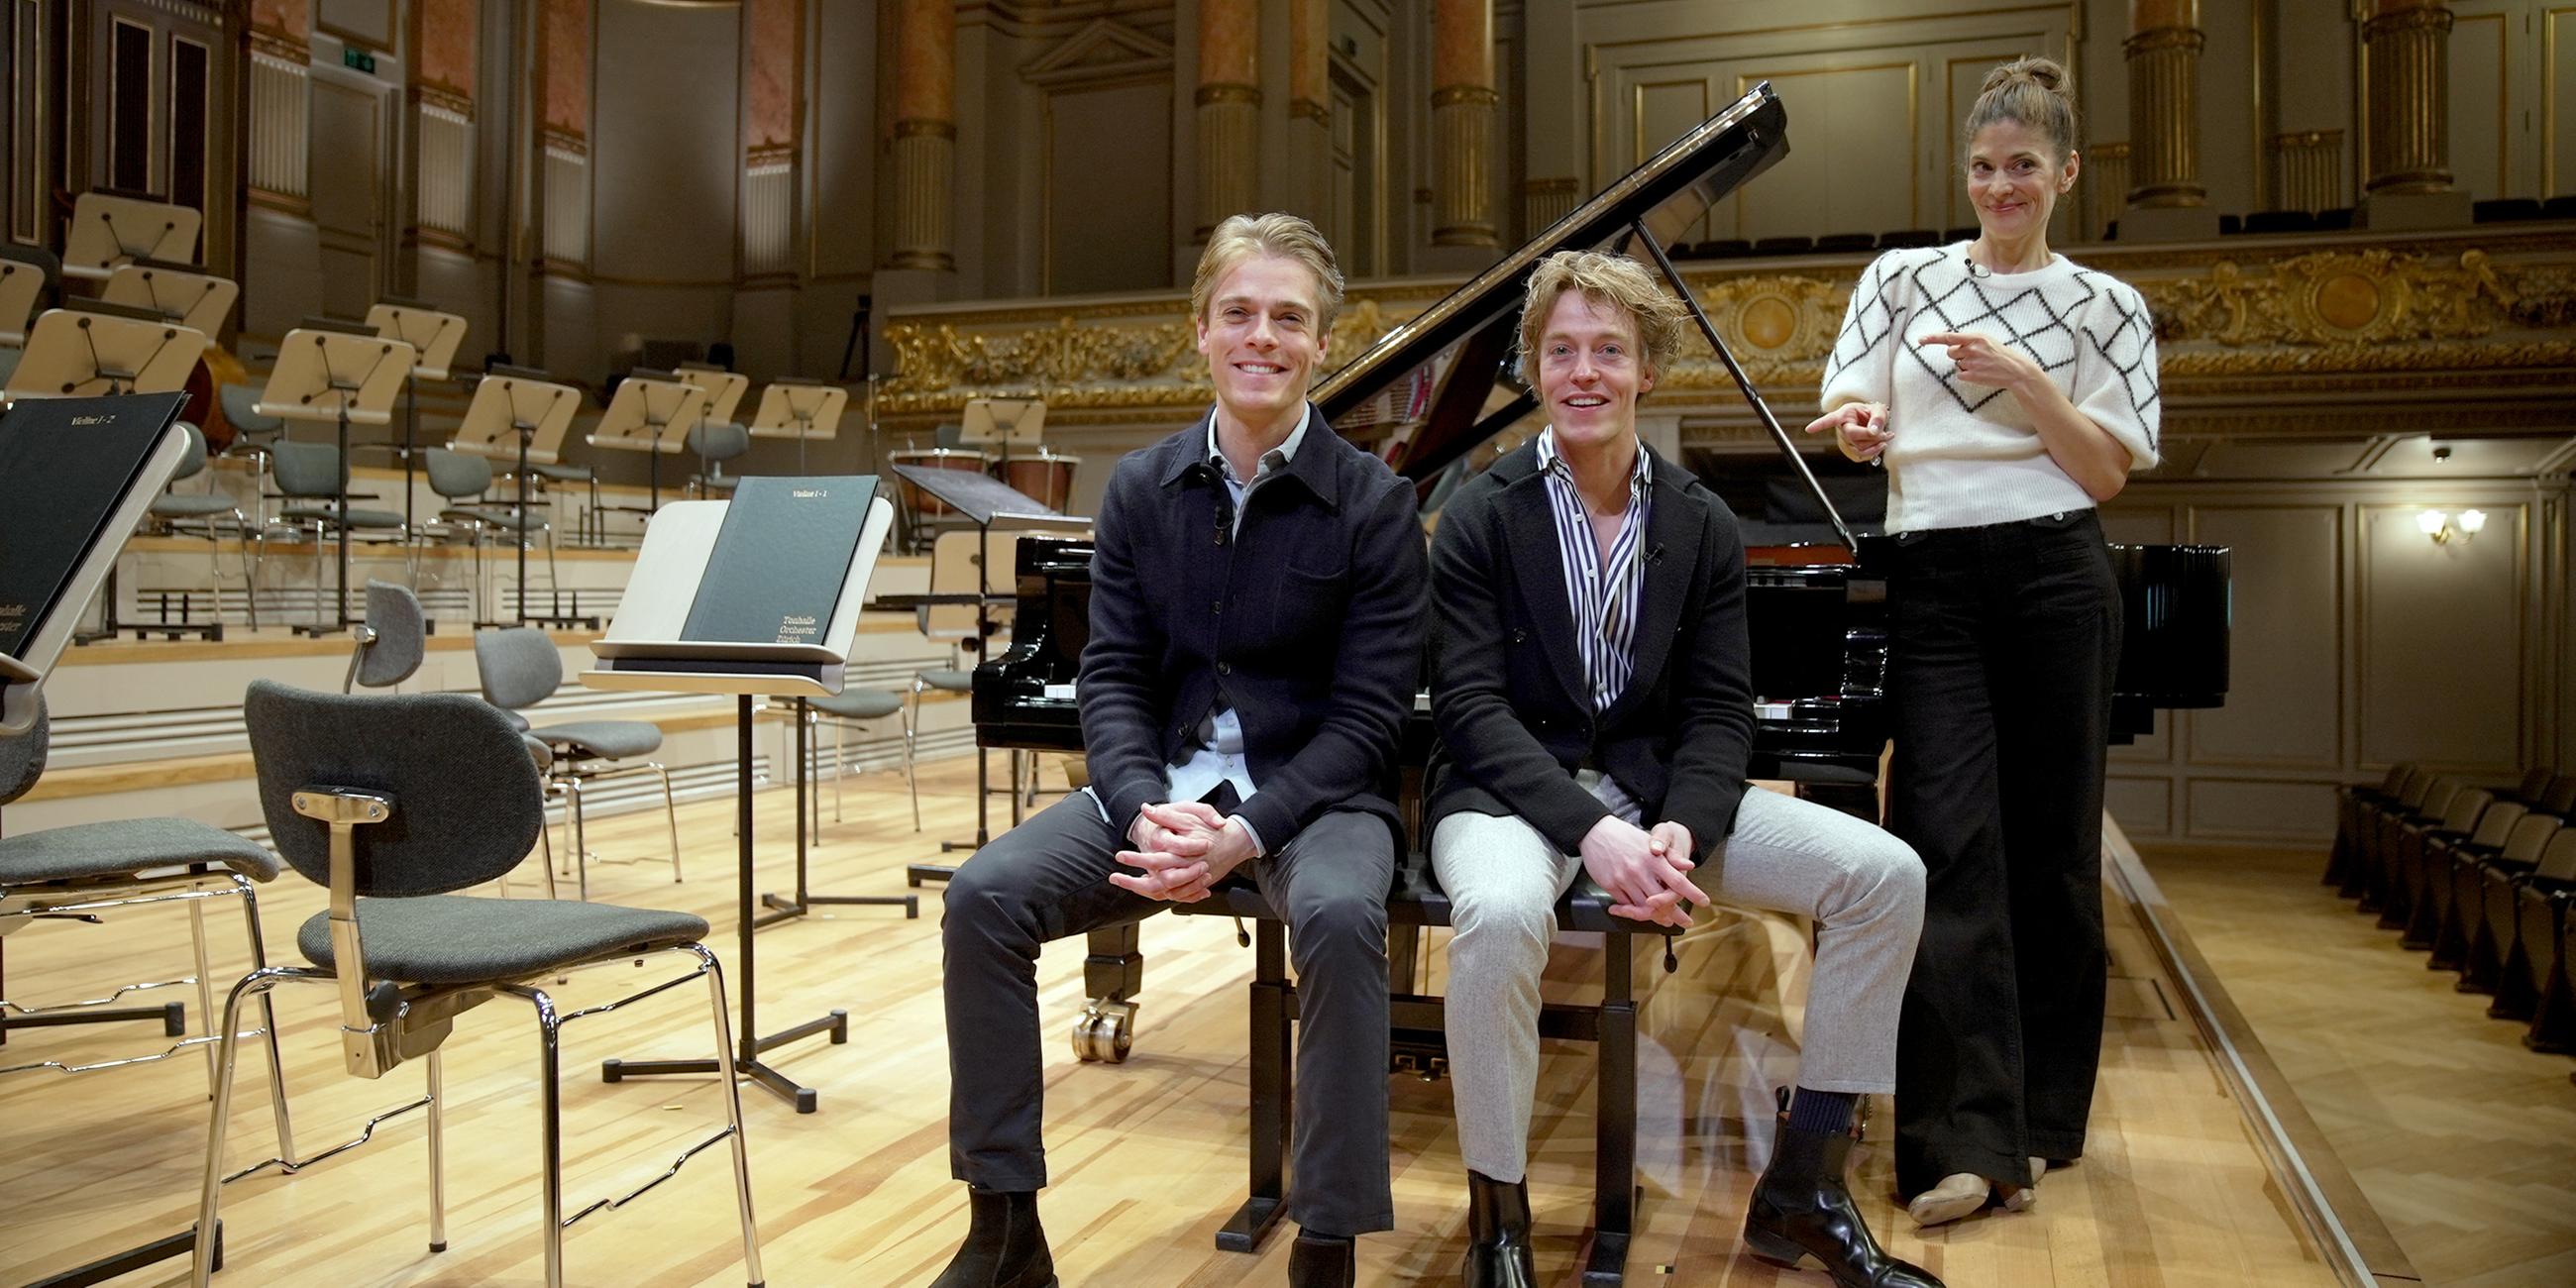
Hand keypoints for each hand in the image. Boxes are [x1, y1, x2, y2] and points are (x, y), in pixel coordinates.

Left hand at [1112, 801, 1254, 901]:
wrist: (1235, 842)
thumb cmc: (1211, 828)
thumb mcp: (1189, 815)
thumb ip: (1166, 814)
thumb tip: (1146, 809)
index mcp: (1182, 853)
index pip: (1154, 861)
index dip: (1135, 860)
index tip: (1120, 856)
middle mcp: (1185, 869)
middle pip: (1156, 884)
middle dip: (1132, 883)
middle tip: (1115, 878)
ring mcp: (1190, 880)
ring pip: (1164, 893)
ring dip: (1143, 890)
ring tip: (1126, 883)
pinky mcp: (1195, 884)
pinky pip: (1175, 895)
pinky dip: (1161, 894)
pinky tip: (1147, 888)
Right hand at [1580, 815, 1707, 928]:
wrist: (1596, 832)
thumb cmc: (1625, 836)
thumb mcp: (1650, 841)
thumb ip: (1670, 856)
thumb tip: (1689, 865)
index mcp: (1653, 859)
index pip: (1677, 880)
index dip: (1692, 893)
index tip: (1704, 902)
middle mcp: (1639, 870)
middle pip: (1662, 900)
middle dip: (1676, 914)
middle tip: (1685, 921)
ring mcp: (1624, 879)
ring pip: (1644, 907)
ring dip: (1657, 917)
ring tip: (1665, 920)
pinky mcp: (1610, 885)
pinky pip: (1626, 905)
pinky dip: (1636, 911)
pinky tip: (1642, 912)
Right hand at [1803, 402, 1890, 462]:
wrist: (1872, 421)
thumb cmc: (1872, 413)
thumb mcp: (1879, 410)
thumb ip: (1878, 418)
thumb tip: (1874, 431)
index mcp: (1844, 414)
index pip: (1830, 420)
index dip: (1819, 425)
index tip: (1809, 429)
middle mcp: (1841, 429)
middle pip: (1853, 436)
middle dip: (1873, 437)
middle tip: (1886, 434)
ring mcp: (1844, 441)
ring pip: (1858, 448)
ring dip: (1876, 445)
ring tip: (1886, 437)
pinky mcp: (1850, 451)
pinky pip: (1861, 456)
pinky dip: (1873, 452)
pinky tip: (1880, 445)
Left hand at [1919, 331, 2044, 393]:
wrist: (2015, 370)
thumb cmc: (2001, 354)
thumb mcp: (1987, 340)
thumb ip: (1970, 340)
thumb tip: (1952, 343)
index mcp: (1976, 337)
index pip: (1949, 337)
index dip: (1933, 338)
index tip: (1920, 340)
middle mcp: (1972, 349)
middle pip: (1950, 352)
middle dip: (1958, 354)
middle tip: (1974, 356)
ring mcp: (1971, 363)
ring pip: (1957, 363)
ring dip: (1965, 364)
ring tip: (1981, 365)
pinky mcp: (1971, 376)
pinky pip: (1960, 374)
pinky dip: (1967, 375)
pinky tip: (1980, 373)